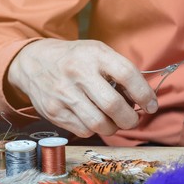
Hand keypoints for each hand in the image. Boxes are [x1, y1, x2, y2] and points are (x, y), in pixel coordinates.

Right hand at [7, 39, 157, 137]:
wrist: (33, 61)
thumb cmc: (75, 58)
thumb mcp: (98, 53)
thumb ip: (121, 71)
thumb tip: (142, 99)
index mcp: (94, 55)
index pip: (127, 74)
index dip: (144, 94)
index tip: (151, 105)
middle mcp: (77, 73)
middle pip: (113, 105)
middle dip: (130, 119)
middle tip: (133, 119)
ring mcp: (63, 94)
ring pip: (99, 124)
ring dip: (114, 128)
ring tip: (114, 121)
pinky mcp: (53, 111)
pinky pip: (84, 130)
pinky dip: (95, 129)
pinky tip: (94, 118)